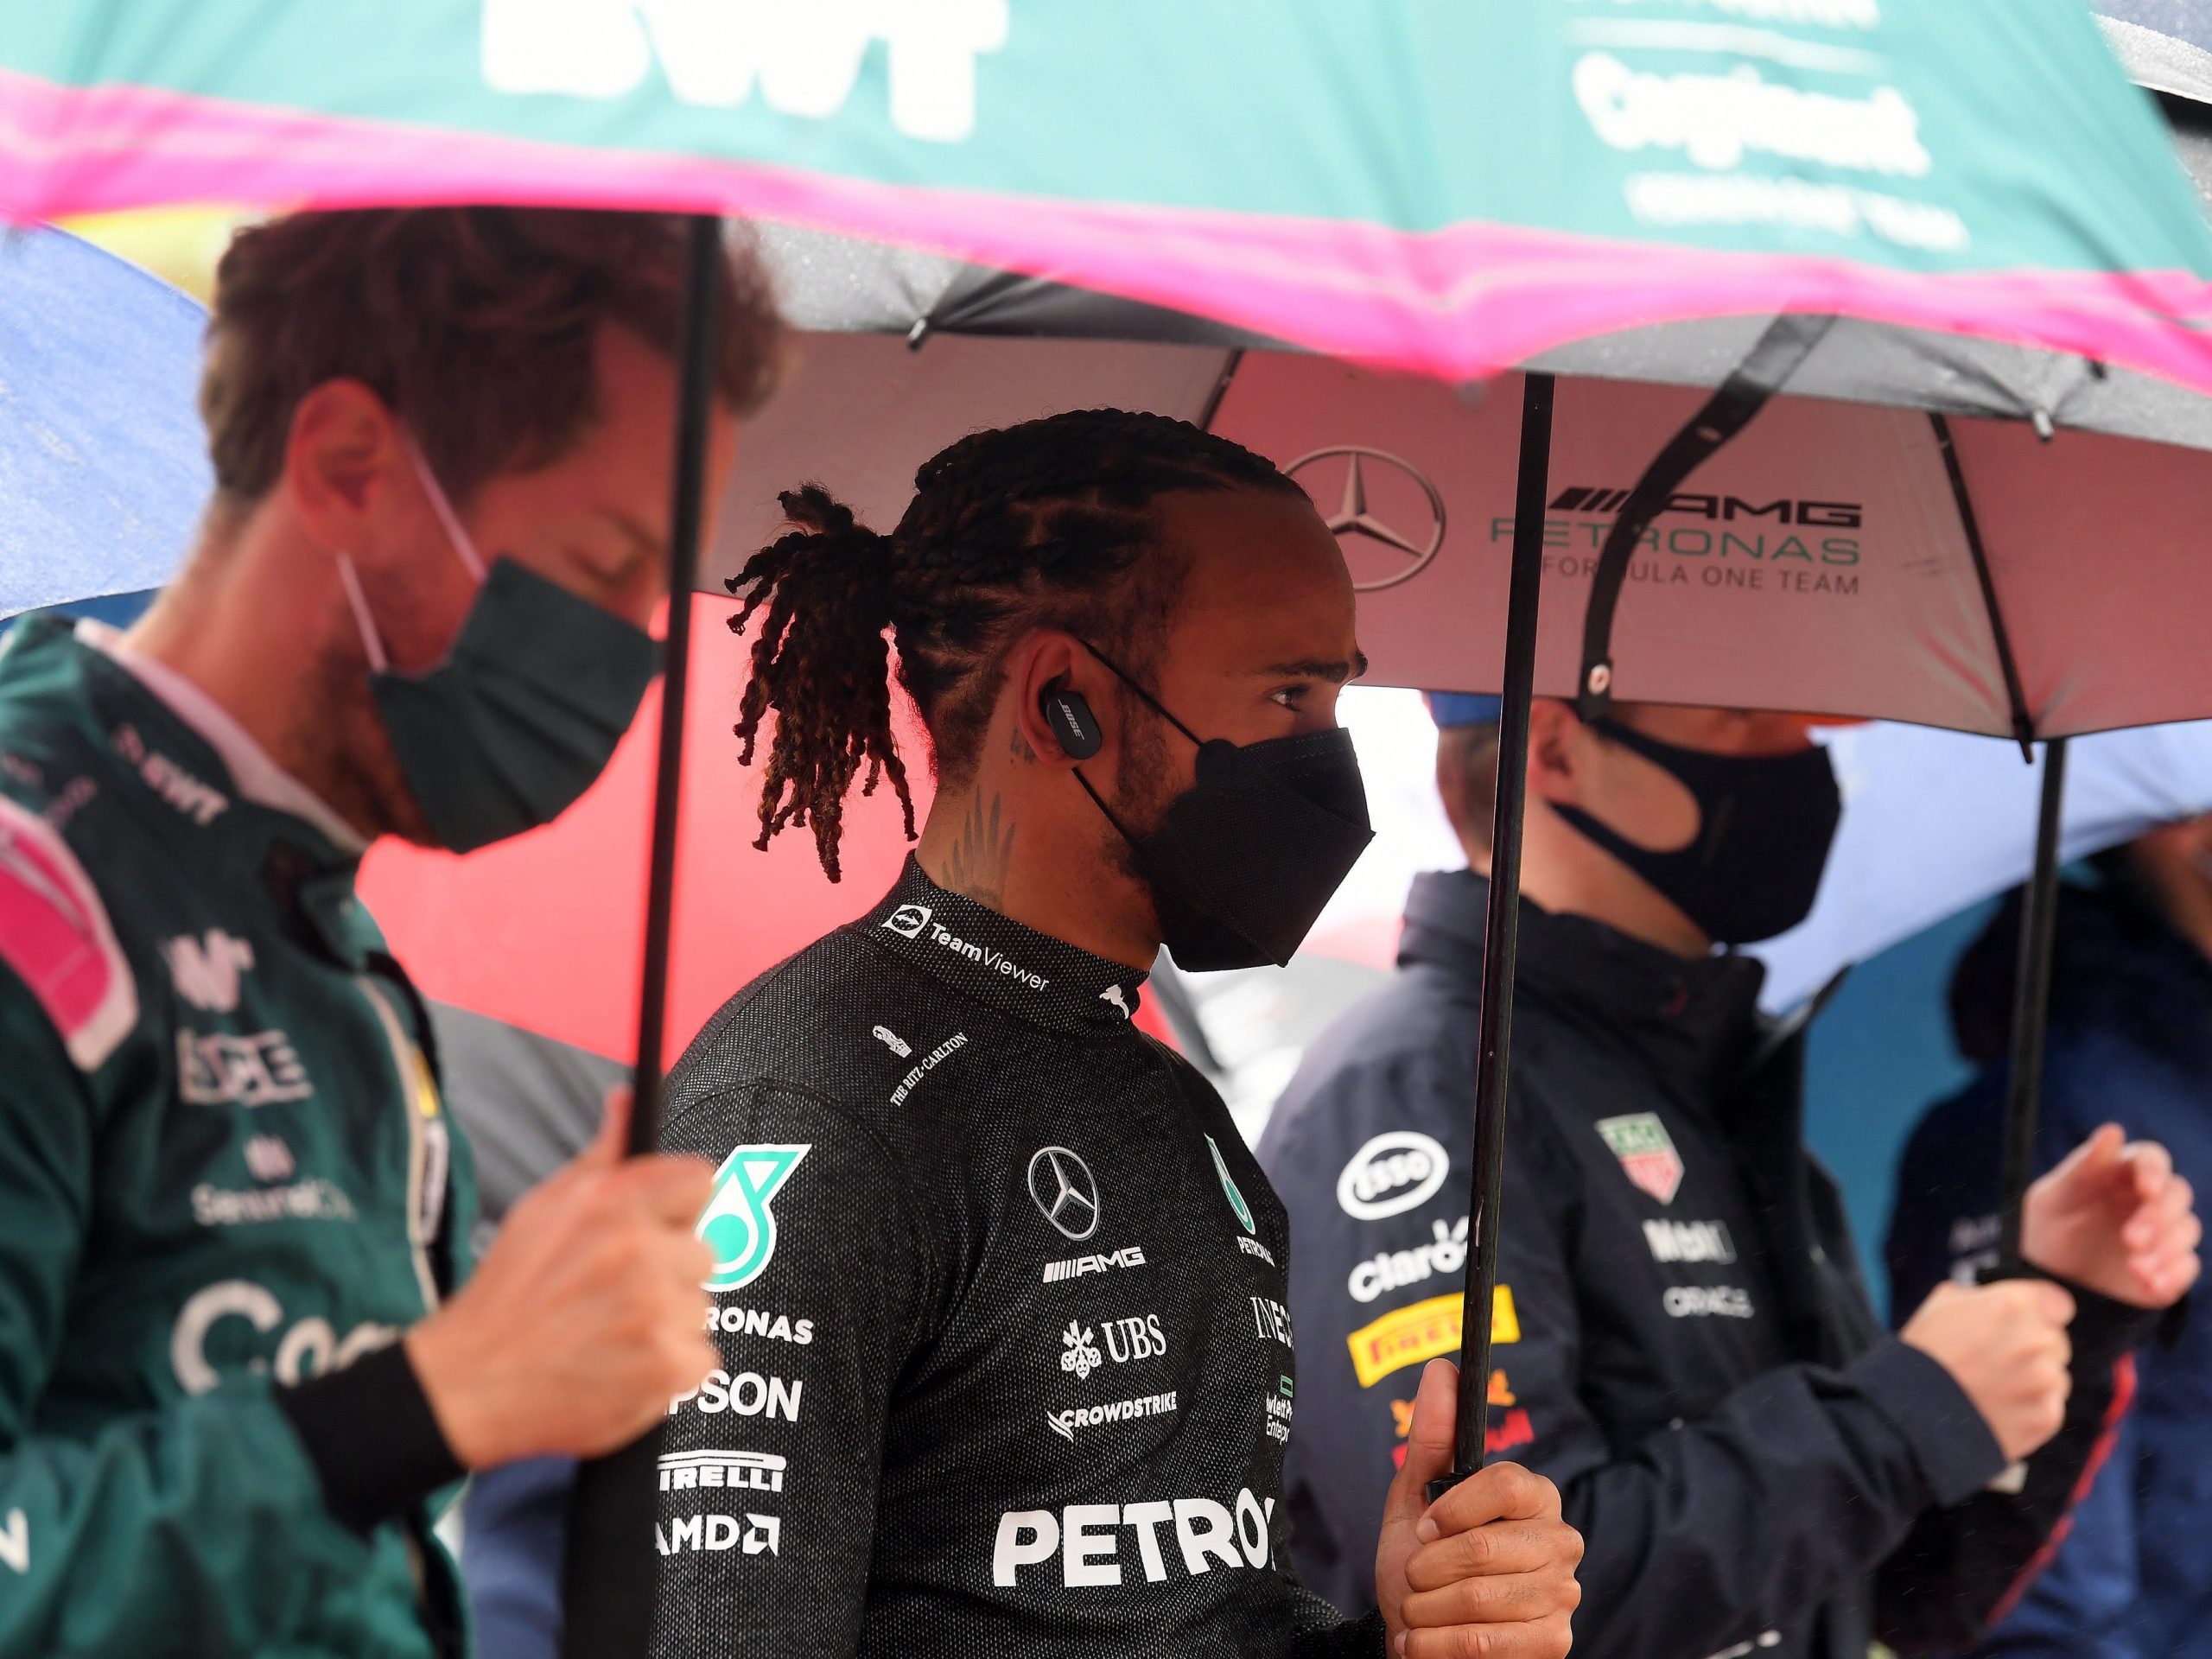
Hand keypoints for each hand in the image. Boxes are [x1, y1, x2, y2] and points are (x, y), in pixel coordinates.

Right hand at [405, 1089, 717, 1467]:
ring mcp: (657, 1311)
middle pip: (703, 1252)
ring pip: (700, 1307)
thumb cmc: (509, 1295)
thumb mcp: (546, 1207)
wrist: (470, 1384)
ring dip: (667, 1323)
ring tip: (610, 1333)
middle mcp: (639, 1251)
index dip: (680, 1208)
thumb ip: (603, 1154)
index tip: (662, 1227)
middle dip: (669, 1272)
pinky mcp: (667, 1367)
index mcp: (612, 1204)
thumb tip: (628, 1099)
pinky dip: (669, 1371)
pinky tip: (622, 1367)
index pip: (699, 1181)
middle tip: (618, 1294)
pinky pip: (701, 1358)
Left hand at [1376, 1358, 1581, 1658]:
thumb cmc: (1421, 1565)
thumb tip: (1441, 1369)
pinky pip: (1484, 1643)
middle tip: (1413, 1578)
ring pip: (1478, 1599)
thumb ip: (1431, 1437)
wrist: (1419, 1638)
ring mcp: (1562, 1595)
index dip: (1453, 1509)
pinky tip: (1424, 1642)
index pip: (1507, 1484)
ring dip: (1426, 1611)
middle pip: (1483, 1548)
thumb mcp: (1415, 1499)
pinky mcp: (1554, 1644)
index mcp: (1534, 1496)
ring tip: (1417, 1612)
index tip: (1423, 1527)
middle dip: (1426, 1569)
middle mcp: (1560, 1541)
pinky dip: (1436, 1645)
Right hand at [1899, 1279, 2072, 1462]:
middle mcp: (2037, 1339)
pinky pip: (2051, 1406)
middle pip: (2056, 1340)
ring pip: (2056, 1374)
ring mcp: (2045, 1380)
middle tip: (1998, 1361)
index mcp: (2013, 1304)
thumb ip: (1983, 1297)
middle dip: (2033, 1348)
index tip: (2026, 1325)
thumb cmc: (1923, 1352)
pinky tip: (2000, 1409)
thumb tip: (1999, 1301)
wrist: (1911, 1413)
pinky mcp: (2047, 1416)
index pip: (2057, 1304)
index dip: (2041, 1313)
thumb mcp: (1943, 1304)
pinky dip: (2030, 1409)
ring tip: (1996, 1389)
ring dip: (2035, 1380)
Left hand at [2024, 1123, 2200, 1307]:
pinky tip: (2149, 1282)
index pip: (2151, 1158)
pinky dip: (2173, 1273)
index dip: (2155, 1170)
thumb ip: (2082, 1167)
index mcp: (2119, 1174)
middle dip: (2160, 1215)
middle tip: (2130, 1238)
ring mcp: (2161, 1235)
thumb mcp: (2053, 1198)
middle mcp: (2146, 1200)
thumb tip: (2113, 1131)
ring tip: (2135, 1266)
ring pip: (2187, 1228)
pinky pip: (2187, 1266)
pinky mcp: (2167, 1268)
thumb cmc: (2046, 1228)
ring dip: (2167, 1246)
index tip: (2146, 1188)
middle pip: (2177, 1193)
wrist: (2045, 1281)